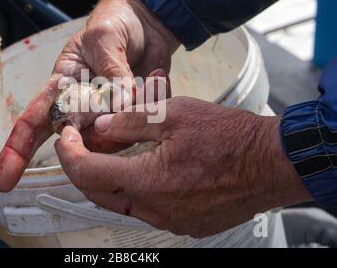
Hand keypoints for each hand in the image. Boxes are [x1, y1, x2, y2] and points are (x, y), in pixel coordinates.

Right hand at [0, 0, 179, 191]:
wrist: (145, 23)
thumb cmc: (112, 24)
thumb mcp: (103, 39)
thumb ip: (110, 72)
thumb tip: (121, 105)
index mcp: (62, 87)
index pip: (33, 122)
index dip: (17, 151)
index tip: (4, 181)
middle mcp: (82, 108)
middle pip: (79, 140)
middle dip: (103, 131)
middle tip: (126, 95)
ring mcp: (109, 115)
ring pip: (114, 138)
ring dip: (135, 111)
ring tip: (146, 75)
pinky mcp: (135, 116)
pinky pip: (145, 124)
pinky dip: (155, 100)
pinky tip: (155, 74)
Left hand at [55, 97, 312, 237]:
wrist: (271, 163)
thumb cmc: (229, 137)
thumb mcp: (174, 114)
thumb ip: (131, 121)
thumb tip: (102, 125)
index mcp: (147, 181)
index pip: (87, 172)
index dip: (68, 153)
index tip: (66, 136)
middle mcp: (155, 209)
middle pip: (98, 193)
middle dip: (81, 168)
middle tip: (81, 144)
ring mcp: (170, 221)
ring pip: (120, 204)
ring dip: (107, 180)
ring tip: (108, 153)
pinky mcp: (185, 224)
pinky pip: (145, 210)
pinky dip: (132, 190)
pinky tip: (139, 170)